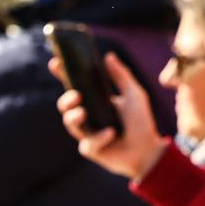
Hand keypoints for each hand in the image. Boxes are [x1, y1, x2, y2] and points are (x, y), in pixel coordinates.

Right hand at [53, 51, 163, 180]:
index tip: (56, 63)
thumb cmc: (141, 123)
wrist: (149, 150)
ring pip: (70, 124)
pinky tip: (110, 133)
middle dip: (66, 100)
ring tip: (83, 113)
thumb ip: (121, 76)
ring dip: (73, 117)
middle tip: (76, 95)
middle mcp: (87, 116)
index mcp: (94, 100)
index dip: (62, 74)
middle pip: (65, 105)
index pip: (73, 85)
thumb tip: (108, 56)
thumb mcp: (134, 95)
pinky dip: (99, 138)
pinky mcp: (90, 149)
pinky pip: (88, 143)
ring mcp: (87, 133)